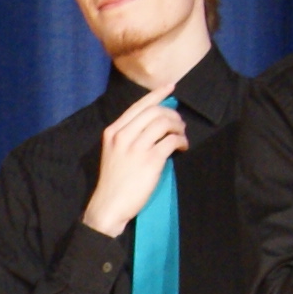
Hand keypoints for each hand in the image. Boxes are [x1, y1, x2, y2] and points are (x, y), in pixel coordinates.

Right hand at [80, 93, 186, 237]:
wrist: (109, 206)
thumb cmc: (114, 182)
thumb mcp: (113, 152)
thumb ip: (127, 137)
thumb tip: (154, 124)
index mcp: (113, 131)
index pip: (138, 106)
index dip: (156, 94)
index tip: (170, 87)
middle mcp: (123, 135)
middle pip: (154, 112)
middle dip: (172, 114)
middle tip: (180, 124)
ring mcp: (136, 148)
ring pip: (164, 123)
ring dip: (178, 127)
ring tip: (182, 136)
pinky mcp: (149, 160)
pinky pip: (171, 141)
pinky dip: (181, 141)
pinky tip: (183, 147)